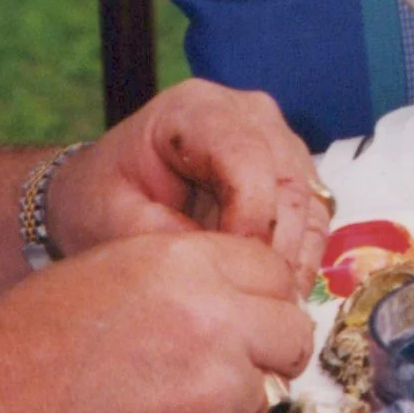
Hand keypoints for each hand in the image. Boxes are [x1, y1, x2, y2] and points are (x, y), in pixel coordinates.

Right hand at [0, 233, 313, 412]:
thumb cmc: (21, 355)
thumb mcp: (104, 277)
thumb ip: (184, 278)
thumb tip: (240, 296)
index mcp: (181, 263)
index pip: (271, 271)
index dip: (257, 297)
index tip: (242, 316)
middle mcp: (212, 319)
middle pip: (290, 331)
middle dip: (265, 349)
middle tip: (222, 366)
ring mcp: (215, 389)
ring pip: (266, 392)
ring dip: (231, 402)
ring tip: (161, 406)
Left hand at [49, 80, 330, 292]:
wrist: (102, 192)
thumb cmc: (100, 198)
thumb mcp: (113, 220)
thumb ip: (168, 240)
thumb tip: (227, 270)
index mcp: (197, 109)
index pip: (247, 156)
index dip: (249, 219)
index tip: (229, 271)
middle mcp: (248, 114)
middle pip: (287, 181)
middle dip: (273, 249)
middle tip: (249, 302)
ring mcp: (276, 140)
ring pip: (309, 203)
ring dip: (291, 259)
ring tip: (259, 303)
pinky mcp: (291, 172)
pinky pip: (313, 218)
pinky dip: (299, 258)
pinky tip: (273, 293)